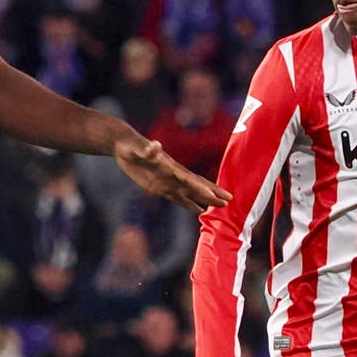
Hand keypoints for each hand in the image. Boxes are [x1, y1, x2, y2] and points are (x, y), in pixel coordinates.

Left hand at [114, 135, 228, 213]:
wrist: (126, 147)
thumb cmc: (132, 148)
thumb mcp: (138, 150)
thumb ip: (148, 150)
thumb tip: (156, 145)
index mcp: (171, 167)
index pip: (190, 180)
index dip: (202, 188)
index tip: (215, 196)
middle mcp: (174, 176)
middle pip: (197, 186)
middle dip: (213, 193)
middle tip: (230, 200)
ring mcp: (168, 182)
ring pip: (192, 193)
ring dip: (206, 200)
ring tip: (222, 207)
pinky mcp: (161, 188)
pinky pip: (178, 198)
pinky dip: (190, 205)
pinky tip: (200, 211)